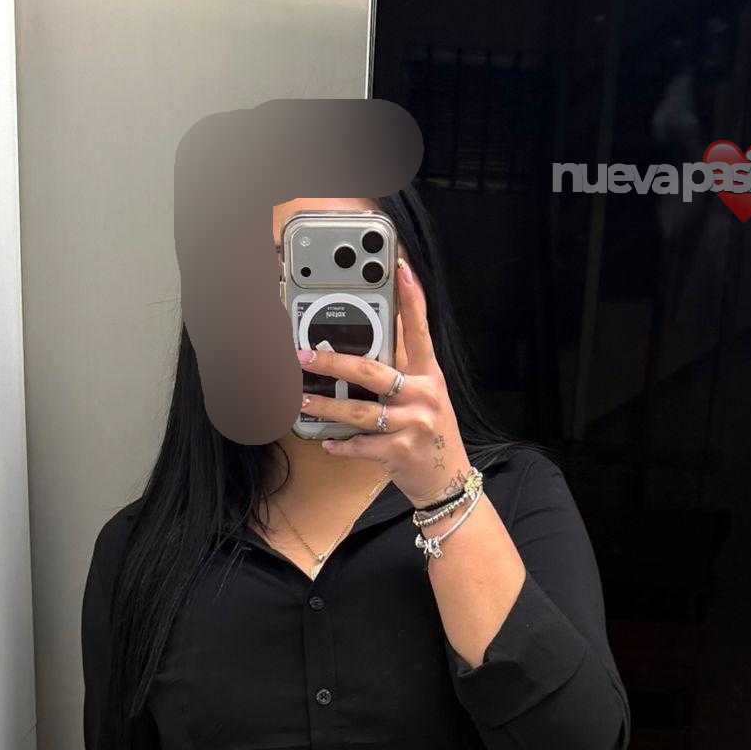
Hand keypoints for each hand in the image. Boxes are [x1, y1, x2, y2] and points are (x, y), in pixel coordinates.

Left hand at [297, 258, 469, 507]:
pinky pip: (361, 445)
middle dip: (333, 363)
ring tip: (302, 401)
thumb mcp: (427, 397)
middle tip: (305, 356)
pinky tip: (326, 443)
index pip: (420, 330)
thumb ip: (404, 373)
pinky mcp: (400, 452)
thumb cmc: (431, 435)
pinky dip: (341, 446)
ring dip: (326, 407)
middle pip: (371, 371)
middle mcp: (422, 395)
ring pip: (358, 412)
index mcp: (429, 376)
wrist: (448, 481)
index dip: (412, 298)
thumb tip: (370, 350)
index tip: (400, 268)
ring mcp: (412, 424)